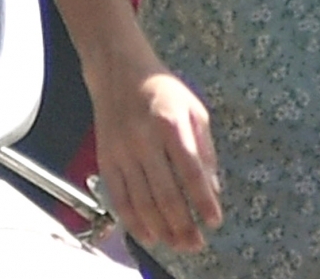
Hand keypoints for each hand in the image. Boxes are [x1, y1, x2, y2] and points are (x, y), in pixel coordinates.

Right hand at [89, 57, 221, 252]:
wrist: (120, 75)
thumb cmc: (165, 92)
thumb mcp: (195, 110)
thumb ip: (204, 149)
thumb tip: (212, 188)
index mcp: (171, 125)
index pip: (190, 172)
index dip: (202, 200)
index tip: (214, 221)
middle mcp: (144, 141)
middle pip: (165, 193)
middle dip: (182, 223)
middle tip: (197, 244)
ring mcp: (121, 153)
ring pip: (141, 201)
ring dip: (160, 228)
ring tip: (177, 245)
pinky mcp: (105, 161)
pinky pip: (118, 198)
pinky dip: (133, 220)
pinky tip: (148, 235)